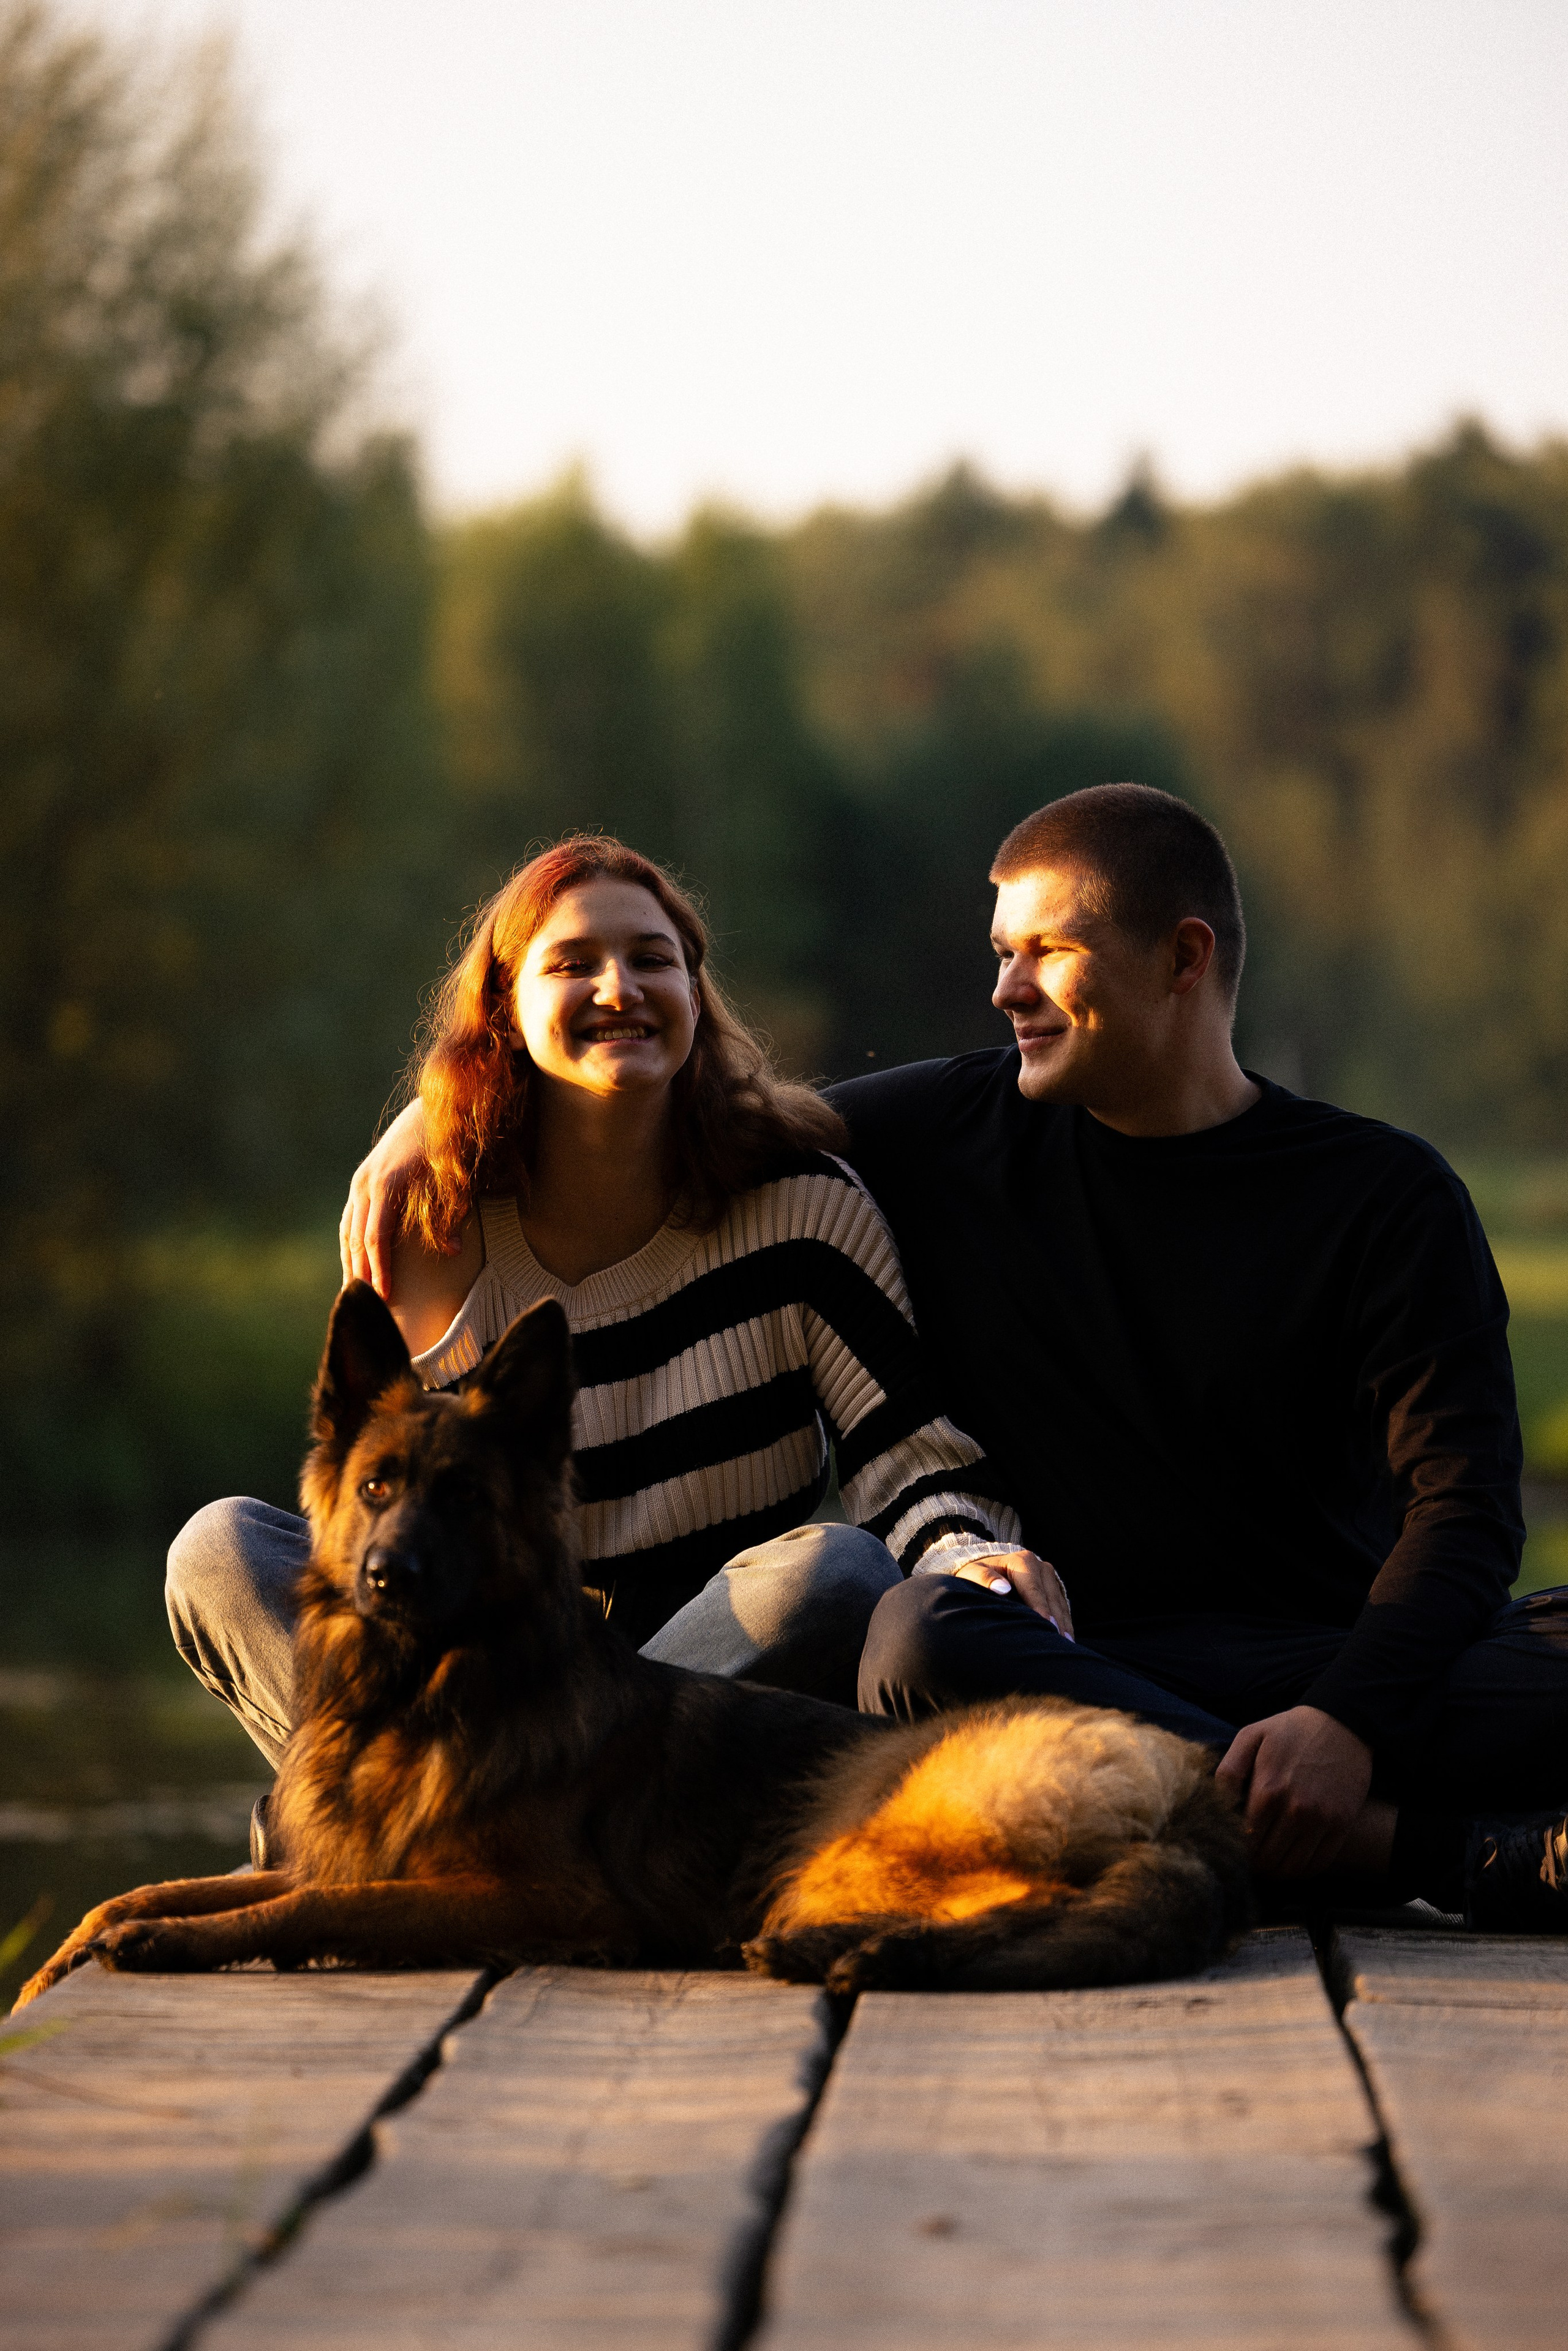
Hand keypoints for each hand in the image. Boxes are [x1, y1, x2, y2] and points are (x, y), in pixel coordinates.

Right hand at [339, 1099, 440, 1295]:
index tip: (386, 1297)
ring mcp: (361, 1180)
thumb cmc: (450, 1142)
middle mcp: (366, 1183)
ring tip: (356, 1292)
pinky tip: (355, 1262)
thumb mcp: (455, 1177)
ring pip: (348, 1229)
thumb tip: (454, 1251)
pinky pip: (351, 1217)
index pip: (376, 1238)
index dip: (380, 1270)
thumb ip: (451, 1215)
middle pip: (356, 1238)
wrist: (437, 1105)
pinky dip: (352, 1242)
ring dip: (351, 1261)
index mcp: (385, 1184)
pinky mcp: (364, 1179)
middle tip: (365, 1305)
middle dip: (360, 1273)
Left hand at [952, 1550, 1073, 1639]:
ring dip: (1064, 1623)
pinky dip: (1065, 1621)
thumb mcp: (973, 1573)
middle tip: (1060, 1642)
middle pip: (1050, 1597)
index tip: (1047, 1625)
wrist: (988, 1569)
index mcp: (1023, 1561)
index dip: (1041, 1608)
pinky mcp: (1054, 1587)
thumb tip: (1002, 1588)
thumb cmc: (977, 1574)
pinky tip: (1067, 1638)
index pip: (1034, 1589)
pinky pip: (1062, 1606)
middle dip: (1056, 1619)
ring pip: (1059, 1602)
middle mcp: (1040, 1566)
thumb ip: (984, 1578)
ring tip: (1066, 1644)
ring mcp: (1049, 1577)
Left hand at [1215, 1705, 1372, 1877]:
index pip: (1245, 1839)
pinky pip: (1319, 1863)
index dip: (1236, 1849)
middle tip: (1249, 1860)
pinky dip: (1303, 1871)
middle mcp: (1295, 1810)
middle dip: (1254, 1863)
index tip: (1232, 1848)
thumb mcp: (1251, 1735)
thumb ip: (1229, 1769)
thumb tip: (1215, 1801)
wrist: (1342, 1723)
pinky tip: (1292, 1862)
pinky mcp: (1341, 1824)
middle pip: (1267, 1858)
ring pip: (1292, 1867)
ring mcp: (1321, 1820)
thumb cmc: (1291, 1730)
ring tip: (1268, 1864)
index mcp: (1268, 1789)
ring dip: (1277, 1871)